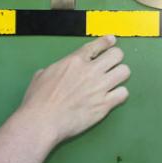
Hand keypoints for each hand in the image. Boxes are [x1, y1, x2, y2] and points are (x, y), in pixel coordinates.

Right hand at [14, 35, 129, 143]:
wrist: (42, 121)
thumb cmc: (37, 101)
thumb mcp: (41, 75)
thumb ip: (54, 69)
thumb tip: (54, 71)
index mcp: (74, 61)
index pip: (97, 45)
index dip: (107, 42)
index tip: (112, 41)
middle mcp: (90, 71)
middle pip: (117, 55)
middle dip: (115, 58)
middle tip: (112, 65)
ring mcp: (99, 87)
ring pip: (124, 72)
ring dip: (120, 75)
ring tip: (114, 81)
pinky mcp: (104, 105)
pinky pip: (123, 93)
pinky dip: (120, 94)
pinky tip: (113, 97)